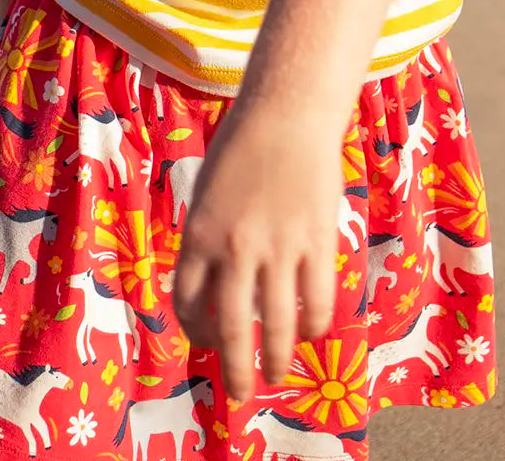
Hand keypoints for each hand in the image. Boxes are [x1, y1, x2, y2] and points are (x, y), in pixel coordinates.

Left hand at [171, 100, 343, 403]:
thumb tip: (214, 288)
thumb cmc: (243, 144)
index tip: (209, 339)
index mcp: (198, 235)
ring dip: (276, 359)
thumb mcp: (207, 192)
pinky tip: (311, 329)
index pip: (188, 305)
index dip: (197, 332)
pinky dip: (313, 325)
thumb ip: (208, 240)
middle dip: (234, 370)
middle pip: (231, 330)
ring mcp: (278, 248)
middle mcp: (234, 249)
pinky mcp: (316, 242)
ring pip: (276, 326)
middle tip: (239, 392)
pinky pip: (316, 301)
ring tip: (277, 373)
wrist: (287, 112)